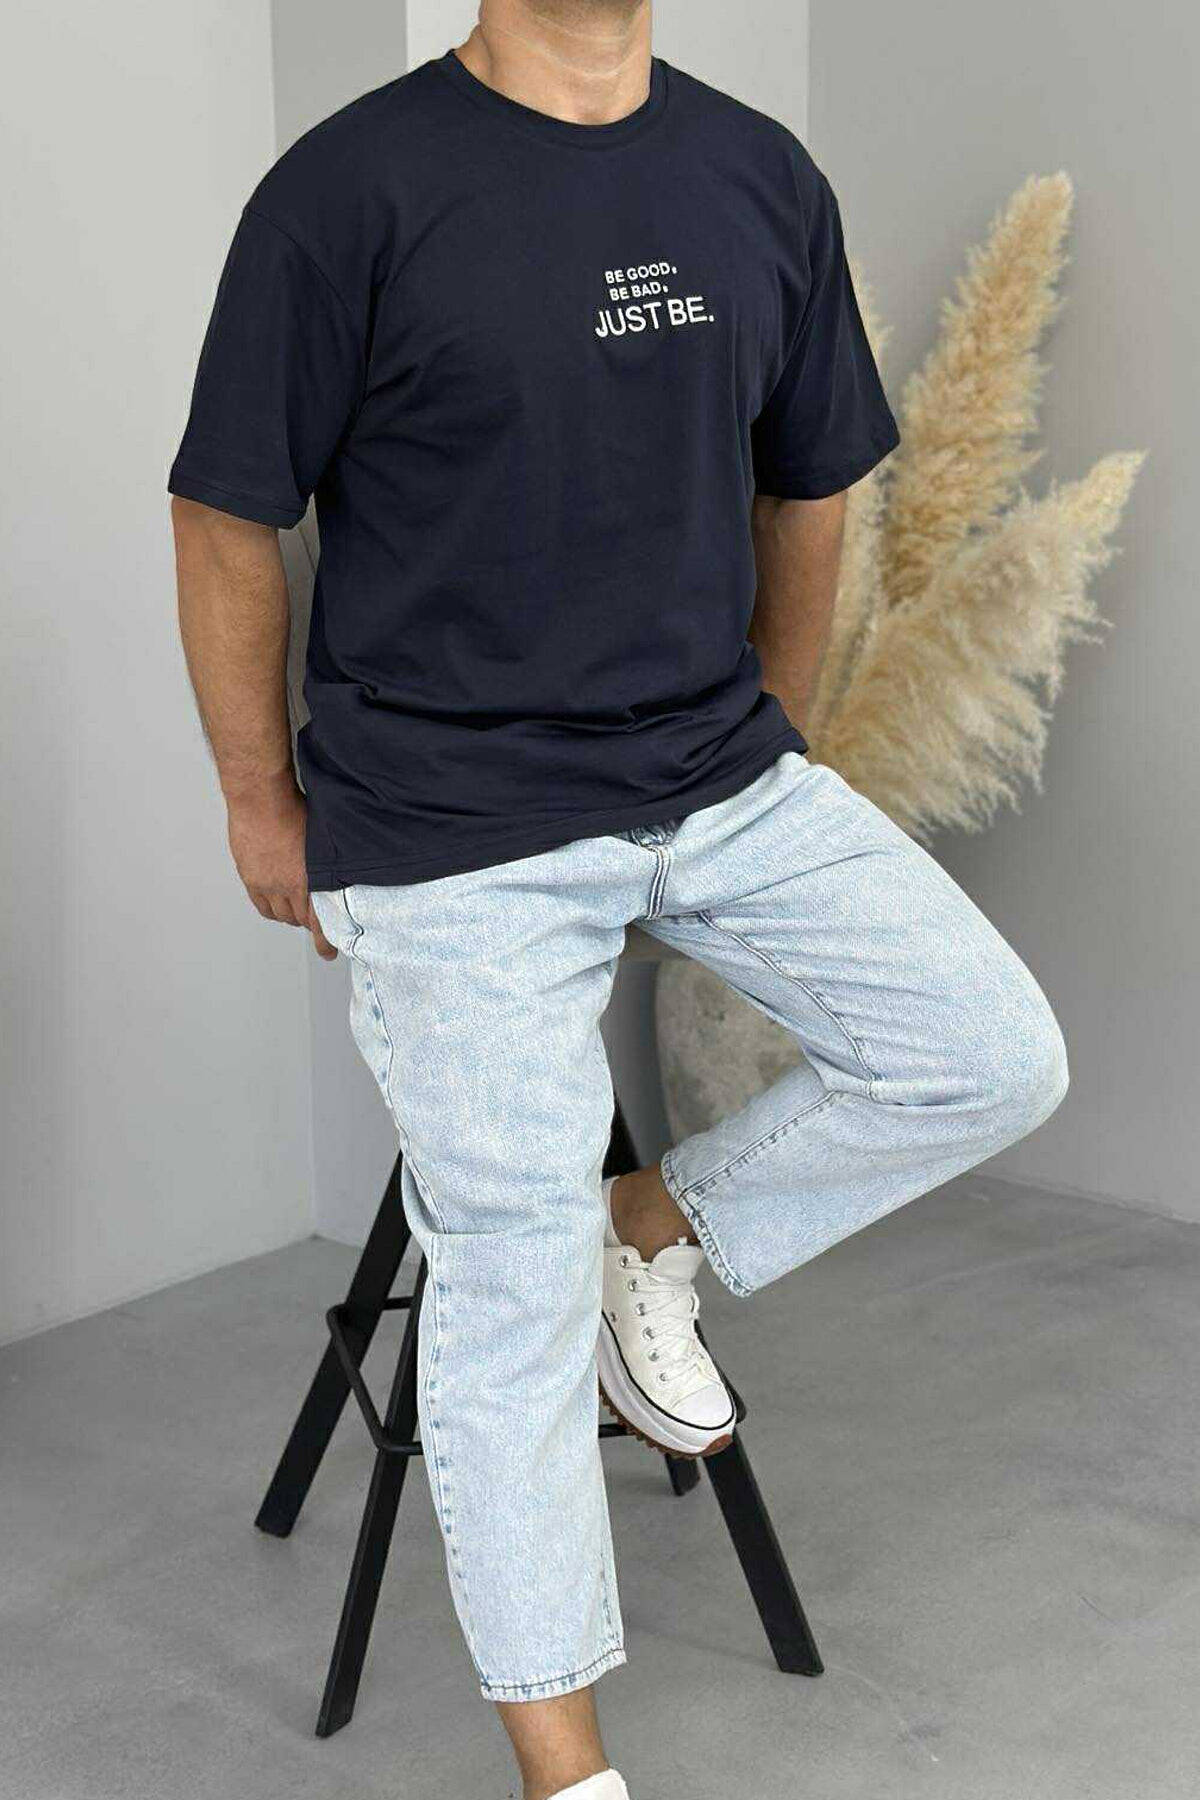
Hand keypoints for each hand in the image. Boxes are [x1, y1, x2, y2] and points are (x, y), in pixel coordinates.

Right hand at [226, 776, 336, 960]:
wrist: (260, 798)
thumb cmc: (294, 808)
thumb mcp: (325, 838)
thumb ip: (330, 863)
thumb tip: (339, 872)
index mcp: (311, 879)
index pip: (320, 922)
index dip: (325, 941)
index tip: (329, 952)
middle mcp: (288, 887)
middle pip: (301, 919)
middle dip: (310, 921)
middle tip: (316, 918)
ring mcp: (267, 884)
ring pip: (281, 915)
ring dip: (291, 914)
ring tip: (297, 906)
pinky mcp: (250, 878)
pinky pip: (262, 906)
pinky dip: (272, 909)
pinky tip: (277, 903)